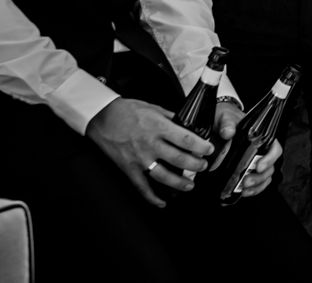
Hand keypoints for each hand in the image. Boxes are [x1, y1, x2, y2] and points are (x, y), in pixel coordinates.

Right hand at [86, 97, 213, 207]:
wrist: (102, 117)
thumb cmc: (127, 110)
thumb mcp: (154, 108)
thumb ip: (170, 118)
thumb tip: (186, 124)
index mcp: (159, 127)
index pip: (186, 139)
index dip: (200, 146)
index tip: (209, 150)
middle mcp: (150, 144)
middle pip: (179, 159)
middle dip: (195, 165)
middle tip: (203, 166)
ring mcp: (139, 158)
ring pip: (163, 176)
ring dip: (179, 183)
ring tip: (190, 185)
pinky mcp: (128, 168)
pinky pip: (141, 187)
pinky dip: (152, 197)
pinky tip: (162, 202)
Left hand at [214, 100, 280, 198]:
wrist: (217, 124)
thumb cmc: (226, 118)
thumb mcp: (225, 117)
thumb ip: (226, 123)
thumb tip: (228, 132)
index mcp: (261, 137)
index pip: (275, 148)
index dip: (270, 159)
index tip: (259, 166)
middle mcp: (261, 150)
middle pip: (270, 167)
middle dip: (260, 177)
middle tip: (246, 181)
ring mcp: (255, 161)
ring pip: (264, 177)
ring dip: (256, 185)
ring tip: (244, 189)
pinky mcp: (246, 170)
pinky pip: (256, 183)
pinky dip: (252, 189)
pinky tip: (243, 192)